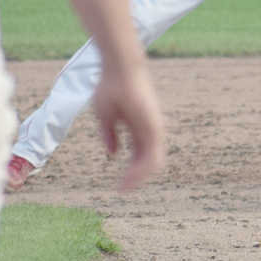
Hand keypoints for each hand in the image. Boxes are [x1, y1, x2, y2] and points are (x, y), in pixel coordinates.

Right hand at [92, 62, 165, 190]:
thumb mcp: (106, 116)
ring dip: (138, 178)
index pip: (139, 154)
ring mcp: (153, 128)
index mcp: (138, 126)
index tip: (118, 185)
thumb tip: (113, 154)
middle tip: (121, 190)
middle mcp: (148, 129)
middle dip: (136, 178)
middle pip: (148, 161)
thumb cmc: (110, 87)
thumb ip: (110, 135)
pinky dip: (141, 170)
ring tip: (124, 188)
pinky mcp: (154, 127)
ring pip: (153, 162)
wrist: (119, 70)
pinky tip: (128, 178)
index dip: (130, 170)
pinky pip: (152, 156)